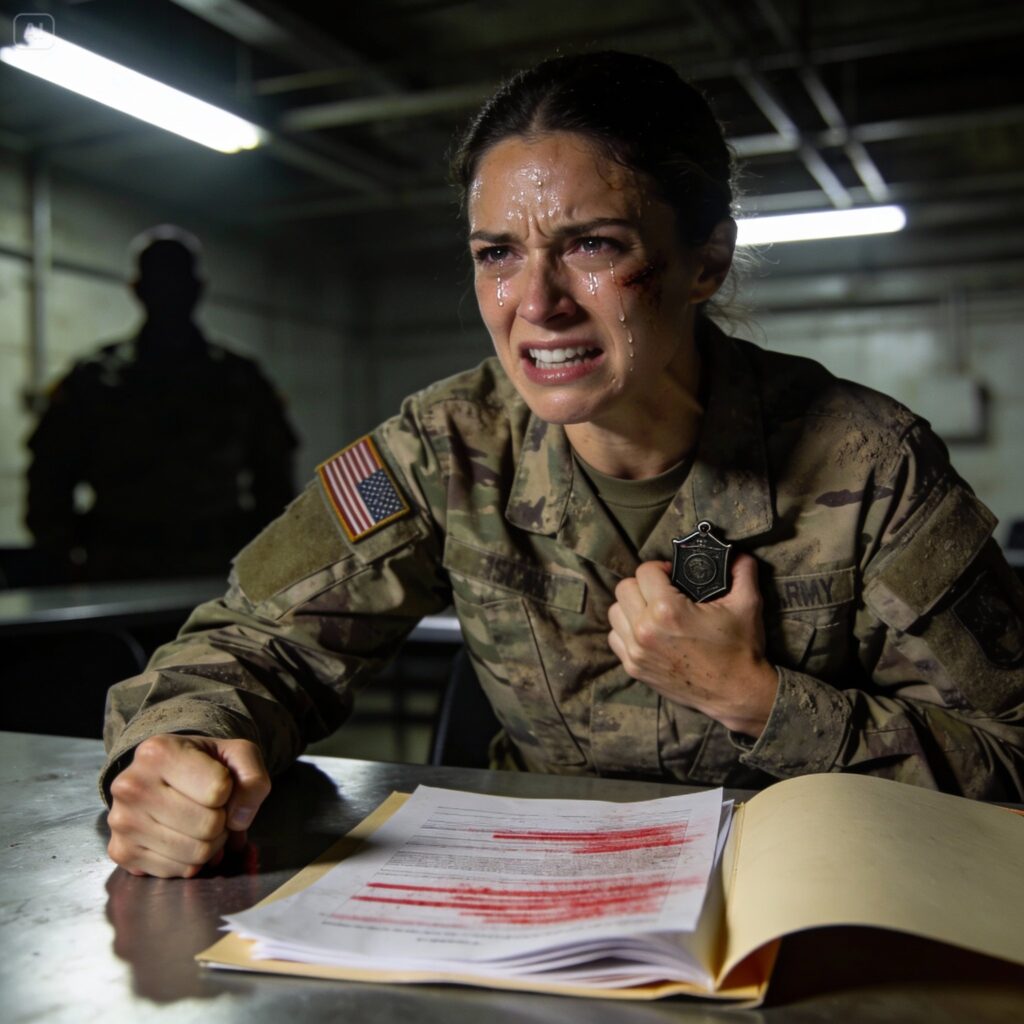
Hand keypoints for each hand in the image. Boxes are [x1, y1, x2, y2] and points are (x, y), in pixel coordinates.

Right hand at [107, 734, 269, 877]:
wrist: (162, 776)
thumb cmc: (203, 764)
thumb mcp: (237, 754)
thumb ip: (253, 778)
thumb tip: (239, 819)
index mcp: (158, 752)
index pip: (218, 790)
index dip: (229, 791)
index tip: (217, 781)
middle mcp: (131, 786)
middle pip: (208, 826)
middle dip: (221, 821)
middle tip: (212, 808)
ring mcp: (122, 822)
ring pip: (195, 854)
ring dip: (210, 844)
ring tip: (199, 823)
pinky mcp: (121, 853)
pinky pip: (178, 871)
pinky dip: (191, 860)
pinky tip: (182, 837)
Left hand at [607, 553, 777, 736]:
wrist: (737, 693)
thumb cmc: (740, 649)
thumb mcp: (747, 605)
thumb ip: (742, 572)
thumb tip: (738, 552)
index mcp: (667, 610)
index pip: (645, 571)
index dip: (661, 567)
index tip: (672, 574)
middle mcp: (644, 630)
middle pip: (624, 588)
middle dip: (644, 584)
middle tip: (662, 590)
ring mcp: (636, 652)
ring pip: (615, 612)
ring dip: (631, 606)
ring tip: (652, 610)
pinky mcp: (634, 668)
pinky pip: (614, 637)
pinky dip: (626, 630)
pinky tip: (647, 631)